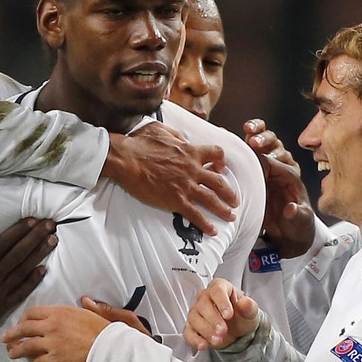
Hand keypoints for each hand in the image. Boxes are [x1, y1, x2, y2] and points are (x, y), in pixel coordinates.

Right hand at [0, 216, 56, 347]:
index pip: (2, 244)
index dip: (19, 231)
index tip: (33, 220)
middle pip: (18, 254)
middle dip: (35, 237)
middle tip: (51, 224)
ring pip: (23, 271)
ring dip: (39, 255)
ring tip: (53, 241)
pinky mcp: (1, 308)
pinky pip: (21, 292)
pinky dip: (33, 281)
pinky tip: (44, 270)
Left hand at [17, 296, 152, 361]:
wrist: (116, 353)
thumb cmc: (113, 334)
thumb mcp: (105, 315)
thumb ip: (94, 307)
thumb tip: (85, 299)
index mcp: (63, 312)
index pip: (35, 312)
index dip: (25, 318)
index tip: (22, 323)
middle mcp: (53, 326)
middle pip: (25, 329)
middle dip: (13, 334)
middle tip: (6, 339)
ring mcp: (52, 345)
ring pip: (26, 347)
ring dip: (17, 351)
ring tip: (12, 355)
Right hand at [103, 122, 238, 235]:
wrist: (126, 159)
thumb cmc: (139, 143)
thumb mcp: (161, 130)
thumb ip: (176, 135)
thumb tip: (183, 139)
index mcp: (190, 151)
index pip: (216, 153)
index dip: (221, 161)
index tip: (221, 168)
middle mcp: (192, 169)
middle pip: (219, 182)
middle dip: (230, 193)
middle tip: (235, 201)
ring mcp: (185, 186)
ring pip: (212, 199)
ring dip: (224, 210)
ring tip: (231, 217)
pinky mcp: (175, 200)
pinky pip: (195, 214)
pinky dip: (205, 224)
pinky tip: (212, 231)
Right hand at [184, 278, 258, 350]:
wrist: (238, 331)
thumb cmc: (241, 316)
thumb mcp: (250, 312)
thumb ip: (249, 306)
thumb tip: (245, 302)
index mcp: (219, 287)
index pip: (217, 291)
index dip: (222, 303)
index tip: (229, 315)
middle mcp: (204, 297)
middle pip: (203, 305)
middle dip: (213, 319)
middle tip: (223, 330)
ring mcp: (196, 312)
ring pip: (194, 318)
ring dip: (205, 330)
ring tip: (218, 340)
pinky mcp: (192, 327)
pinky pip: (188, 332)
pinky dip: (194, 339)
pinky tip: (204, 345)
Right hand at [244, 119, 314, 257]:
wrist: (288, 233)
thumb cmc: (297, 225)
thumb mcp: (301, 222)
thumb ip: (297, 215)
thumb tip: (291, 208)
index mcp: (291, 177)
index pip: (278, 163)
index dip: (267, 159)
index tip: (257, 158)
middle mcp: (280, 168)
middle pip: (273, 146)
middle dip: (264, 140)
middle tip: (253, 141)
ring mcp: (267, 168)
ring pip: (261, 144)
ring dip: (254, 135)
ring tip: (247, 129)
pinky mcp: (255, 172)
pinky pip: (249, 154)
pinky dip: (242, 144)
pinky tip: (233, 138)